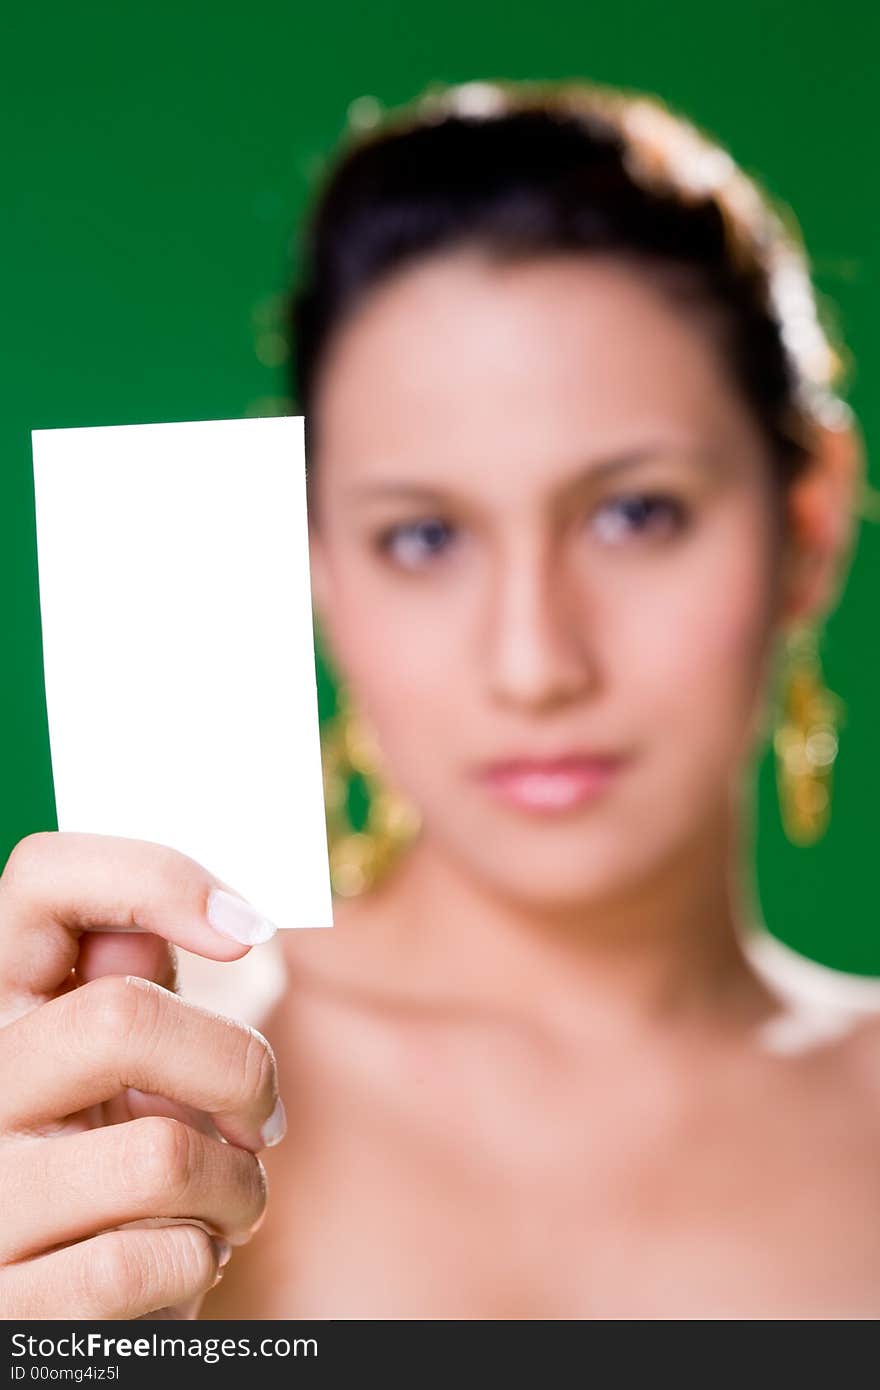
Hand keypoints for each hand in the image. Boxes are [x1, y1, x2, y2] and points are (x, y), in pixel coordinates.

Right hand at [0, 831, 284, 1318]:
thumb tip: (217, 916)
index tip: (247, 930)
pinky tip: (180, 1262)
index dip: (154, 878)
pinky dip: (199, 1263)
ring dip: (237, 1189)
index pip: (43, 879)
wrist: (61, 1310)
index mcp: (2, 1005)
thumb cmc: (109, 1162)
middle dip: (239, 1068)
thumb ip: (139, 981)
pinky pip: (148, 1261)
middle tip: (263, 1118)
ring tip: (226, 1203)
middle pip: (123, 1017)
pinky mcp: (9, 1306)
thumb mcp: (115, 1064)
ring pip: (160, 1154)